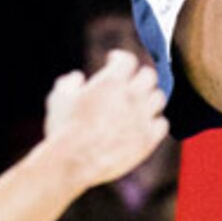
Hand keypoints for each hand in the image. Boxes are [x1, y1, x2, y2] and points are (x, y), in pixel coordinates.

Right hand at [44, 50, 168, 189]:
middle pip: (149, 75)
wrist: (72, 161)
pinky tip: (145, 124)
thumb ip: (70, 83)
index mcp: (111, 81)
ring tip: (139, 103)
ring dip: (149, 97)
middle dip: (138, 75)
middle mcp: (132, 96)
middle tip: (130, 82)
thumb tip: (76, 78)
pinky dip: (155, 122)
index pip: (128, 60)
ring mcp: (142, 118)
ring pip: (159, 98)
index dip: (120, 59)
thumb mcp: (59, 98)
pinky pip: (162, 124)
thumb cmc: (63, 129)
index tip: (114, 61)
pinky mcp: (147, 140)